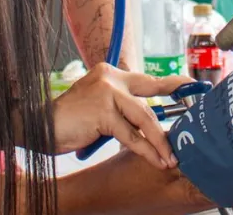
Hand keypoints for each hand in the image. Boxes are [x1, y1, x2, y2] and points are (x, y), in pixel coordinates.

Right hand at [52, 63, 190, 169]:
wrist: (40, 127)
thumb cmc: (71, 121)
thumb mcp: (99, 107)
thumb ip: (121, 107)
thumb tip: (151, 120)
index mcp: (110, 72)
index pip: (147, 79)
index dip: (171, 83)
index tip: (191, 85)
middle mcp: (110, 77)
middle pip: (149, 97)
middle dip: (171, 114)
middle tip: (188, 128)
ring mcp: (106, 93)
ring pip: (143, 118)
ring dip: (159, 141)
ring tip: (170, 157)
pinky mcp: (102, 112)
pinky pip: (130, 135)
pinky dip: (145, 150)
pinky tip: (155, 159)